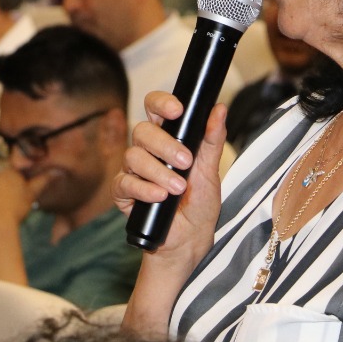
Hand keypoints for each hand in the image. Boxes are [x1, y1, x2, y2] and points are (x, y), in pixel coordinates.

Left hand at [0, 166, 41, 233]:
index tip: (20, 195)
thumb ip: (43, 180)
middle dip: (6, 188)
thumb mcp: (33, 194)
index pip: (15, 174)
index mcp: (8, 172)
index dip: (19, 184)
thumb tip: (57, 171)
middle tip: (11, 204)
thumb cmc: (17, 208)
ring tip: (0, 210)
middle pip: (1, 180)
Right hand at [115, 90, 228, 269]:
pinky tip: (159, 196)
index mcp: (167, 137)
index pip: (155, 108)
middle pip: (142, 131)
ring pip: (133, 156)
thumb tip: (219, 109)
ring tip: (178, 188)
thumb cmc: (200, 203)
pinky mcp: (123, 193)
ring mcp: (133, 170)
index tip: (177, 110)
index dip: (161, 102)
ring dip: (158, 171)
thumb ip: (213, 139)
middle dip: (165, 145)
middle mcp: (147, 150)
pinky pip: (124, 183)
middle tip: (185, 162)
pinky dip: (143, 189)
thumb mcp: (211, 170)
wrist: (190, 238)